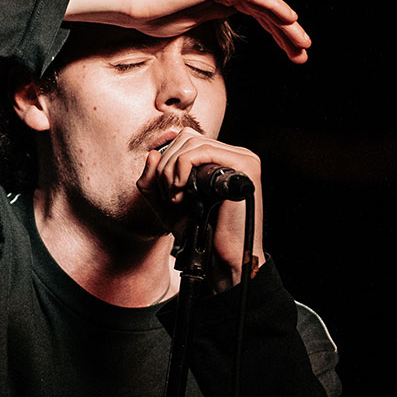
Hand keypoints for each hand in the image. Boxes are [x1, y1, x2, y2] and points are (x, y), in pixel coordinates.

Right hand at [65, 0, 311, 62]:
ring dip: (286, 26)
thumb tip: (226, 16)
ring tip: (302, 47)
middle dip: (286, 32)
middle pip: (264, 6)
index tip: (292, 54)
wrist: (128, 3)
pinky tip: (291, 22)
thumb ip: (211, 15)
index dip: (276, 33)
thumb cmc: (150, 14)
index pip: (256, 10)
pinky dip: (274, 8)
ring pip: (264, 2)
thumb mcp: (189, 19)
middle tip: (303, 54)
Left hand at [137, 126, 263, 288]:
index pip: (187, 141)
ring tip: (176, 198)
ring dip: (172, 170)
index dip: (166, 161)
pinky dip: (181, 169)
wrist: (222, 259)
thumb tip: (152, 154)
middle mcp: (234, 155)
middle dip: (166, 166)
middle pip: (187, 138)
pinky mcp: (244, 165)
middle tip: (169, 197)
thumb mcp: (168, 205)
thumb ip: (153, 182)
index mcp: (222, 161)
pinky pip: (201, 151)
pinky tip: (181, 193)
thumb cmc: (200, 235)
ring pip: (191, 143)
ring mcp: (242, 158)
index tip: (165, 192)